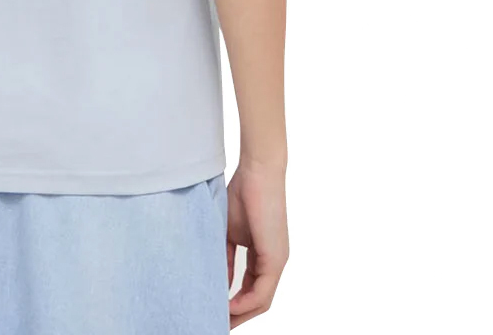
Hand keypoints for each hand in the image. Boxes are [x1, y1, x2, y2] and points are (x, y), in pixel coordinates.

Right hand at [226, 161, 288, 327]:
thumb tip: (218, 280)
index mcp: (263, 255)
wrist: (258, 172)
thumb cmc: (243, 193)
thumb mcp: (228, 231)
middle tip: (217, 322)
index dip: (233, 303)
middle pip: (257, 301)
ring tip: (220, 320)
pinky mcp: (275, 258)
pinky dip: (245, 303)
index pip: (249, 288)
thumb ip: (224, 256)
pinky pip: (262, 291)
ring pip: (261, 300)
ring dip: (241, 314)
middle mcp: (274, 262)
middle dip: (237, 315)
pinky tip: (228, 307)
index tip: (215, 308)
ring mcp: (277, 261)